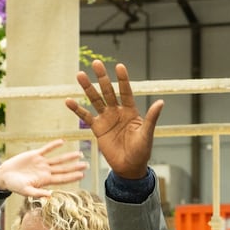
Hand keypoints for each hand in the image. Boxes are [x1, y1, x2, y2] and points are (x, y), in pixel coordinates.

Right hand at [0, 140, 87, 197]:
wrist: (5, 176)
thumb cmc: (14, 185)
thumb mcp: (25, 191)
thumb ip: (37, 193)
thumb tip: (49, 196)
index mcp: (44, 180)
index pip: (61, 178)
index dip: (71, 176)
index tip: (81, 175)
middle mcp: (45, 171)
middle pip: (63, 168)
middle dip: (74, 167)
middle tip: (86, 165)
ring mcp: (41, 163)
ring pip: (58, 159)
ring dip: (68, 157)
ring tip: (79, 154)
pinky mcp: (35, 155)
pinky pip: (46, 149)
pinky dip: (54, 145)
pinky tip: (62, 142)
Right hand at [65, 61, 163, 179]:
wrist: (129, 167)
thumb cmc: (141, 151)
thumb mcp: (147, 134)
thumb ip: (151, 118)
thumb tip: (161, 102)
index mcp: (131, 111)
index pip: (126, 92)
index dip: (123, 80)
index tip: (119, 66)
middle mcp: (117, 111)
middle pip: (108, 91)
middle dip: (102, 78)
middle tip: (96, 63)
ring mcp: (106, 119)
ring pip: (95, 100)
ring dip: (87, 88)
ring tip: (79, 75)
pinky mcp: (97, 129)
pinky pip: (86, 116)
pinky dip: (77, 109)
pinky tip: (69, 101)